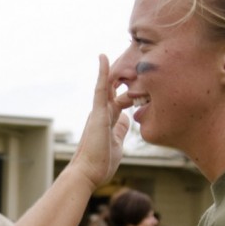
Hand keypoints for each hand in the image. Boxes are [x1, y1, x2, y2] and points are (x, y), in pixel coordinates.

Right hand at [69, 54, 130, 188]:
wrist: (86, 174)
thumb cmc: (100, 164)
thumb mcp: (117, 143)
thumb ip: (120, 129)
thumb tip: (126, 118)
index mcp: (107, 121)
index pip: (119, 100)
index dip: (128, 90)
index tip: (137, 80)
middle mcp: (101, 113)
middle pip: (114, 89)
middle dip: (122, 76)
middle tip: (131, 58)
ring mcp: (98, 112)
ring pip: (108, 86)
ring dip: (114, 70)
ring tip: (119, 51)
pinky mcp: (97, 113)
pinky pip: (101, 89)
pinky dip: (103, 73)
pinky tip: (103, 57)